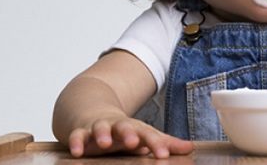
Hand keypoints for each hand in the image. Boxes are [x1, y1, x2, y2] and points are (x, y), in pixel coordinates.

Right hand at [67, 116, 193, 157]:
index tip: (164, 154)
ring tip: (105, 142)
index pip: (148, 135)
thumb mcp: (143, 135)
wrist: (93, 112)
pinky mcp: (81, 132)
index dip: (156, 144)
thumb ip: (164, 142)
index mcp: (135, 128)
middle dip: (129, 134)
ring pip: (100, 129)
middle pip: (124, 127)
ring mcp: (98, 128)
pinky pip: (77, 136)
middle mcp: (117, 126)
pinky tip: (77, 151)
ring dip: (102, 134)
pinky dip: (76, 142)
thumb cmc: (122, 130)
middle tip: (135, 142)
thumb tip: (190, 147)